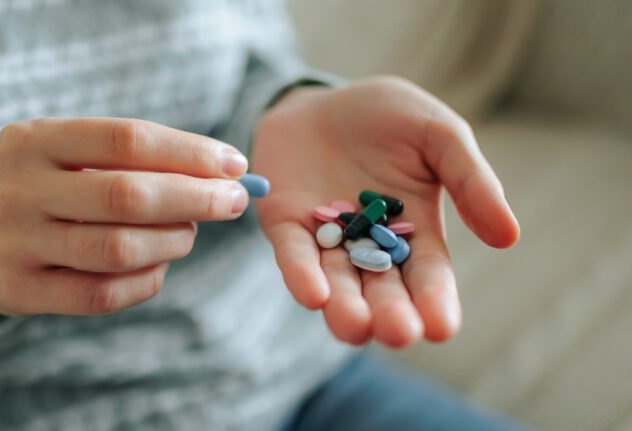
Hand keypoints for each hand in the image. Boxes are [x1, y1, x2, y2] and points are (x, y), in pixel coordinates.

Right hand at [0, 118, 248, 314]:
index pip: (127, 139)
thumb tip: (222, 173)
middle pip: (126, 196)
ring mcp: (15, 242)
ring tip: (189, 234)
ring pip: (117, 249)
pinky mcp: (19, 291)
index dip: (189, 152)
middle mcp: (19, 188)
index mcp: (35, 139)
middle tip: (233, 201)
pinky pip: (100, 294)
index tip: (233, 164)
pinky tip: (160, 268)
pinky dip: (145, 282)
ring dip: (173, 242)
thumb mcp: (66, 153)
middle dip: (195, 198)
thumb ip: (132, 158)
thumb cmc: (42, 187)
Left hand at [252, 76, 519, 347]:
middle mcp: (369, 245)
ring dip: (344, 307)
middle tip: (399, 333)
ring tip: (354, 326)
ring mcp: (325, 238)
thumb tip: (509, 237)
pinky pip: (294, 253)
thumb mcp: (440, 135)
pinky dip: (301, 274)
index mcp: (415, 230)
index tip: (442, 327)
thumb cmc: (389, 116)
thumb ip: (471, 180)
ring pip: (337, 281)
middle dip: (390, 313)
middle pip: (382, 288)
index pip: (429, 273)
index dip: (435, 300)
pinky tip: (312, 294)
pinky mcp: (286, 225)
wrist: (325, 98)